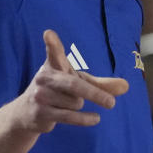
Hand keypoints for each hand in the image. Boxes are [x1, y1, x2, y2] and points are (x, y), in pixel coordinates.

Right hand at [13, 30, 128, 133]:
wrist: (26, 112)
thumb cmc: (58, 91)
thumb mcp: (78, 82)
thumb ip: (101, 84)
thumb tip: (126, 87)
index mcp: (53, 64)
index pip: (53, 52)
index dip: (52, 44)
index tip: (49, 34)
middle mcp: (45, 78)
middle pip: (74, 85)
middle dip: (94, 94)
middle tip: (112, 103)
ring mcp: (41, 95)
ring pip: (76, 103)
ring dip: (79, 105)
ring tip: (69, 103)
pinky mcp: (41, 112)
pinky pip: (70, 116)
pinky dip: (85, 119)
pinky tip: (95, 118)